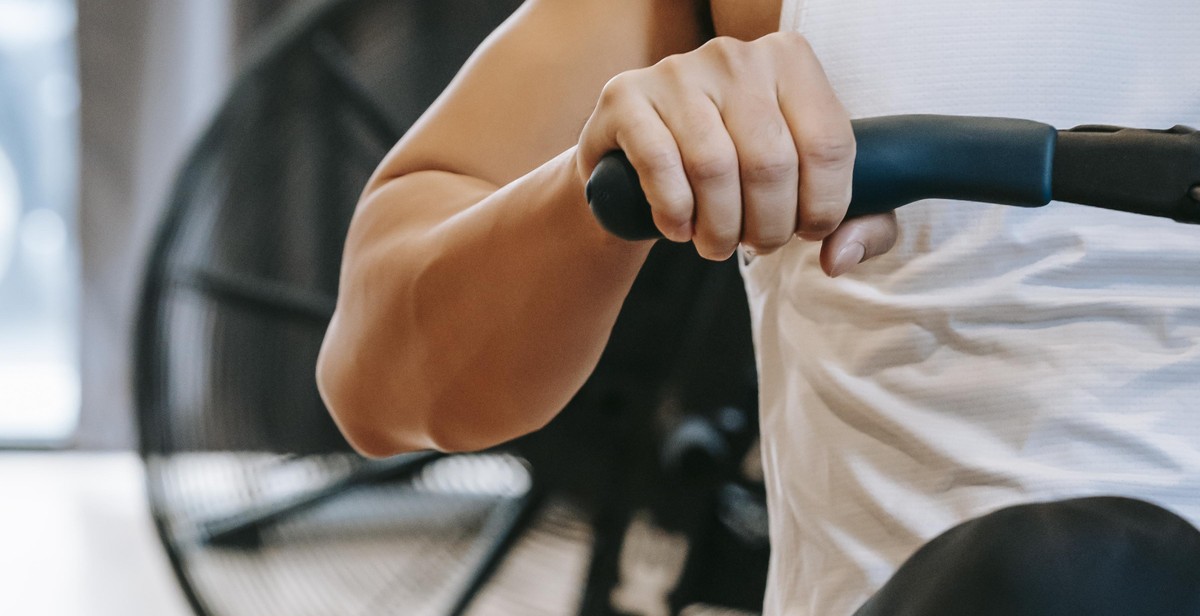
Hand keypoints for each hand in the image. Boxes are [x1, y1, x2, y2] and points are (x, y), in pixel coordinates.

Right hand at [577, 32, 896, 274]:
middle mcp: (736, 55)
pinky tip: (678, 227)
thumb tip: (840, 258)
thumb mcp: (807, 191)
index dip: (823, 208)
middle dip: (769, 227)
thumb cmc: (738, 173)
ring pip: (714, 168)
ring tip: (717, 244)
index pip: (829, 144)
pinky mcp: (626, 96)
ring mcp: (678, 71)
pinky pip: (660, 165)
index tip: (806, 231)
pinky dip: (674, 212)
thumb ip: (859, 225)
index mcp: (791, 60)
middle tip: (758, 244)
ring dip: (719, 228)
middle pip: (771, 162)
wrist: (640, 156)